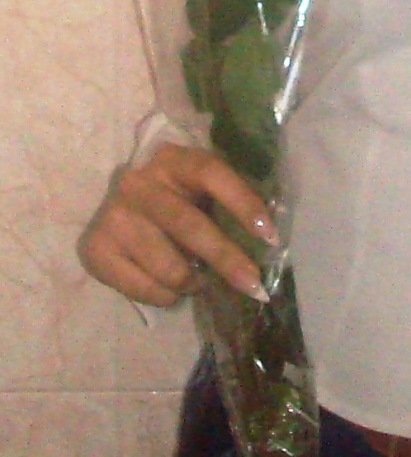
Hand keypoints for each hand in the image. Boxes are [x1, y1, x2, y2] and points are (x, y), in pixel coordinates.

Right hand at [79, 143, 276, 307]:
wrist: (117, 209)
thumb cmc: (174, 199)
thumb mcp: (198, 190)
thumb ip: (226, 205)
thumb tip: (267, 243)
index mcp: (172, 160)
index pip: (210, 173)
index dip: (242, 202)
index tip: (268, 234)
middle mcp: (138, 184)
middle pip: (189, 226)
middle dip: (227, 260)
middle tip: (253, 285)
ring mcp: (114, 217)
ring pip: (170, 267)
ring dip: (194, 283)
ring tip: (198, 280)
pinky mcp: (97, 249)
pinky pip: (146, 289)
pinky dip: (167, 296)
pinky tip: (169, 287)